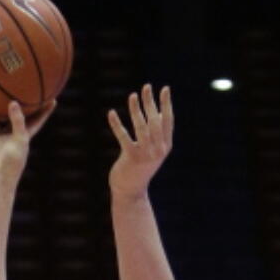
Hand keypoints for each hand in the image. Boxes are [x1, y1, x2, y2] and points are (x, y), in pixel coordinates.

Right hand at [0, 99, 54, 184]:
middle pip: (12, 116)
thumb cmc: (11, 163)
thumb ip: (18, 121)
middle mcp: (7, 135)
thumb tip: (13, 102)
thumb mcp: (19, 140)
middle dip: (15, 104)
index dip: (44, 110)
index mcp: (21, 136)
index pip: (36, 120)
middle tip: (19, 86)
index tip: (53, 98)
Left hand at [108, 84, 173, 198]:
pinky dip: (117, 124)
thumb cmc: (141, 167)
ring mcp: (145, 154)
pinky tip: (111, 113)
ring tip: (132, 96)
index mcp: (165, 145)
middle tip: (146, 87)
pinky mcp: (131, 158)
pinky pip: (123, 137)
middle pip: (154, 121)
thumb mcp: (154, 150)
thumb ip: (157, 132)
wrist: (131, 191)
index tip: (164, 89)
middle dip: (150, 103)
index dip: (166, 104)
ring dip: (136, 110)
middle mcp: (158, 149)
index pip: (168, 120)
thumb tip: (159, 110)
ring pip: (141, 127)